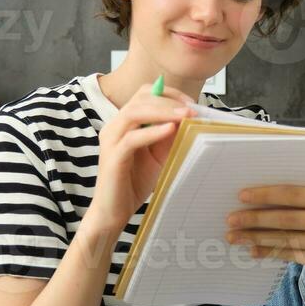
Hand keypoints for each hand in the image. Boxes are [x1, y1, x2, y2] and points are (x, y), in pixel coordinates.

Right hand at [84, 82, 195, 239]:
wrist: (113, 212)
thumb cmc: (133, 183)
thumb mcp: (159, 156)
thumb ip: (169, 137)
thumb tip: (190, 119)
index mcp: (124, 122)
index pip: (145, 94)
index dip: (169, 94)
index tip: (192, 103)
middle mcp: (114, 126)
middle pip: (141, 98)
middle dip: (169, 101)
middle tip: (193, 109)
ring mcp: (111, 140)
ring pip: (135, 112)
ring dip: (163, 111)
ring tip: (185, 116)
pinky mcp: (112, 156)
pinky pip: (132, 138)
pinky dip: (153, 131)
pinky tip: (170, 130)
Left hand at [224, 185, 304, 273]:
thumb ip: (297, 199)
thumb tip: (254, 199)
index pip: (293, 194)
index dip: (266, 195)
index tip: (242, 196)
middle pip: (287, 219)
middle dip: (256, 219)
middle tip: (231, 219)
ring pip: (286, 239)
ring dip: (256, 238)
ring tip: (234, 237)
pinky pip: (290, 255)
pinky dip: (268, 252)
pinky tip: (252, 250)